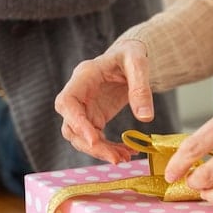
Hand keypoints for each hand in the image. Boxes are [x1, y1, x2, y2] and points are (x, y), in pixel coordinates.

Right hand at [56, 39, 156, 162]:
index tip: (94, 139)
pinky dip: (108, 148)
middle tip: (116, 158)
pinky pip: (95, 139)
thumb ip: (141, 88)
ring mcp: (84, 108)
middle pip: (71, 126)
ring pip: (81, 137)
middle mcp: (78, 94)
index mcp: (83, 77)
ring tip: (125, 158)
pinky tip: (126, 153)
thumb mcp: (139, 63)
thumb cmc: (132, 54)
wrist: (131, 58)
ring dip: (100, 151)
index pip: (67, 102)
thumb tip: (145, 118)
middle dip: (91, 145)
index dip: (76, 122)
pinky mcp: (94, 118)